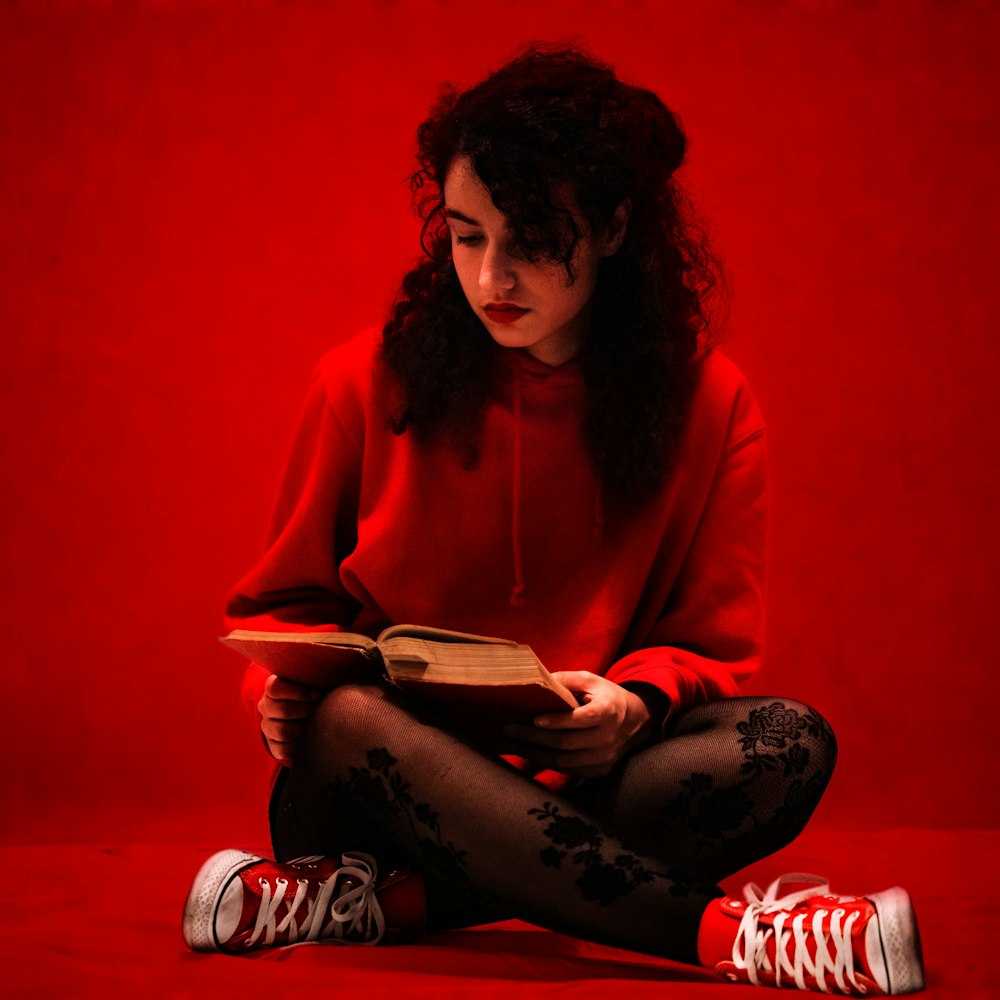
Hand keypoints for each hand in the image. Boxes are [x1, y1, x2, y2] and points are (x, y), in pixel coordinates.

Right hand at [258, 673, 323, 764]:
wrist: (308, 711)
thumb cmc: (313, 691)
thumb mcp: (312, 680)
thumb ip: (315, 675)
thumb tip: (330, 672)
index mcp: (272, 687)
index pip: (274, 688)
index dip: (299, 692)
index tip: (317, 694)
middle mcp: (265, 706)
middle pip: (283, 710)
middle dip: (306, 710)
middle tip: (316, 708)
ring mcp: (267, 726)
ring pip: (282, 731)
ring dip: (302, 727)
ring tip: (312, 722)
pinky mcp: (272, 744)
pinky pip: (282, 749)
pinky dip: (297, 745)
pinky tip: (305, 737)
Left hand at [501, 672, 661, 777]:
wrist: (636, 721)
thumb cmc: (607, 696)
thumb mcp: (591, 681)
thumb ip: (566, 679)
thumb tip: (537, 681)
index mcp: (608, 711)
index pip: (581, 719)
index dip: (557, 721)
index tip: (534, 719)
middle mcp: (608, 738)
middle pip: (566, 743)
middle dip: (534, 738)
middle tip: (509, 729)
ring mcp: (604, 758)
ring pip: (564, 762)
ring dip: (535, 754)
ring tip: (514, 743)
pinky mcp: (599, 770)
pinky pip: (569, 771)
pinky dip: (546, 764)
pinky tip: (529, 753)